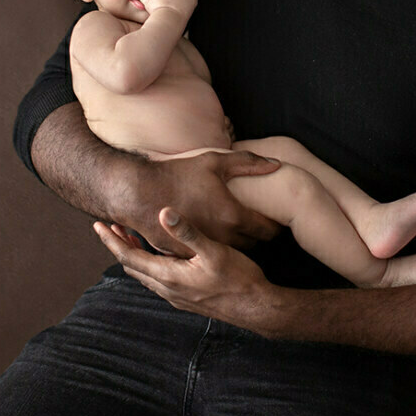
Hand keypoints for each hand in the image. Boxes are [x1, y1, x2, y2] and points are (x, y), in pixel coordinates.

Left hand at [95, 207, 279, 331]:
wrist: (256, 308)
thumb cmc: (238, 278)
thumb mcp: (214, 251)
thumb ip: (187, 233)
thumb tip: (163, 212)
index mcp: (168, 276)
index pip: (128, 257)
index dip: (111, 240)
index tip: (97, 225)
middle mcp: (167, 289)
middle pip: (132, 266)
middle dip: (119, 246)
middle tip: (111, 226)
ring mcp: (176, 296)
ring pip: (144, 274)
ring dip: (134, 255)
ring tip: (130, 236)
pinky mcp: (186, 298)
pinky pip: (157, 280)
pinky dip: (149, 264)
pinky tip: (159, 255)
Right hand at [126, 151, 280, 256]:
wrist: (139, 191)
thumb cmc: (178, 173)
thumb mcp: (215, 161)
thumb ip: (248, 162)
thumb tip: (277, 164)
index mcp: (232, 215)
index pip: (267, 230)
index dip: (274, 225)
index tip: (276, 220)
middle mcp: (221, 236)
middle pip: (253, 244)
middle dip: (257, 235)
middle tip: (257, 224)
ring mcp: (203, 248)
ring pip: (232, 252)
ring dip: (237, 242)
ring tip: (237, 229)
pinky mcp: (186, 254)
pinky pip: (208, 254)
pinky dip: (214, 246)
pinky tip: (213, 234)